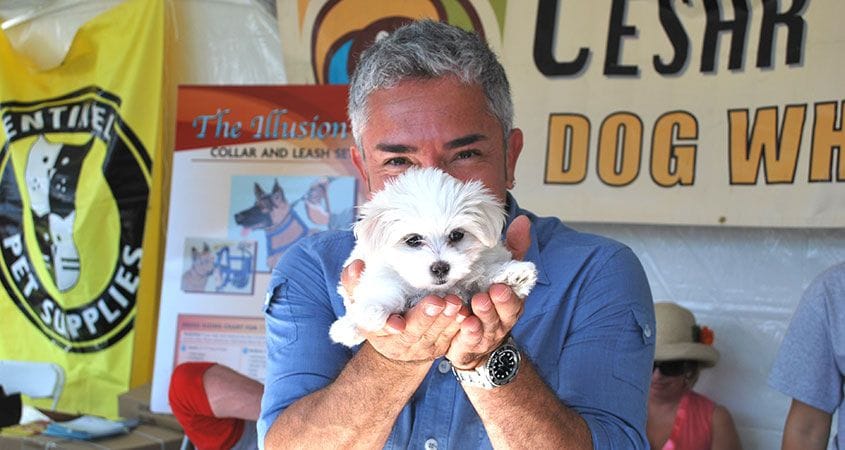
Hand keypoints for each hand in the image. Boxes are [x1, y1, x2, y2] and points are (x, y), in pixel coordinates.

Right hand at [339, 260, 468, 362]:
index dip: (388, 326)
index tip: (397, 324)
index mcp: (376, 330)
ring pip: (435, 335)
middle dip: (425, 317)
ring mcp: (421, 347)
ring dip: (446, 319)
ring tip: (454, 303)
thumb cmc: (379, 312)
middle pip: (413, 331)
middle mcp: (398, 342)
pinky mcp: (440, 347)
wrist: (397, 344)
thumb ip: (355, 283)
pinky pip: (452, 338)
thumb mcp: (361, 300)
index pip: (380, 328)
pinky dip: (459, 326)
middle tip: (437, 301)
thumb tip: (356, 264)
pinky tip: (466, 313)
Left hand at [445, 215, 530, 368]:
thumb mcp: (501, 272)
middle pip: (505, 315)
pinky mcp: (471, 344)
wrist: (475, 336)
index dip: (509, 295)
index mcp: (511, 300)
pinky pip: (470, 341)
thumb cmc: (489, 296)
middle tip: (487, 296)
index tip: (499, 286)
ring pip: (487, 327)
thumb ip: (513, 249)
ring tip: (473, 307)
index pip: (516, 297)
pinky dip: (468, 334)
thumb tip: (522, 220)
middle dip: (497, 306)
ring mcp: (488, 333)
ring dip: (482, 318)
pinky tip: (463, 325)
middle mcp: (502, 318)